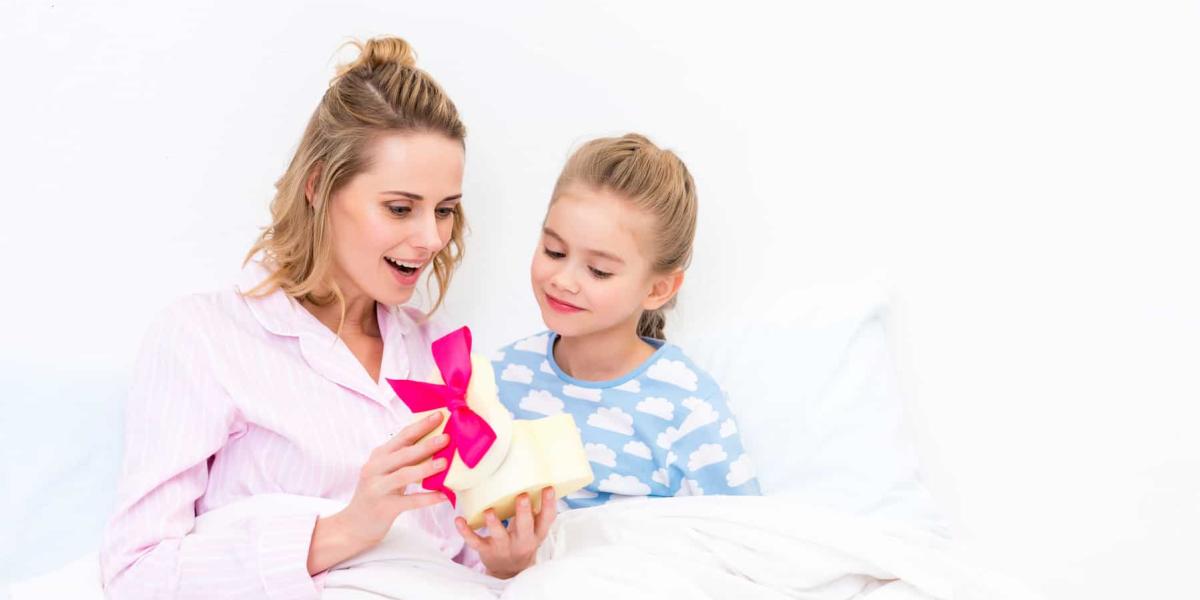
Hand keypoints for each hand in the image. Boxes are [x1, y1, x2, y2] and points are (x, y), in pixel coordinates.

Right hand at [336, 413, 451, 539]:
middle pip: (403, 453)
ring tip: (445, 463)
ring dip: (426, 469)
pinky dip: (428, 498)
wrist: (354, 525)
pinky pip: (409, 501)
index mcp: (379, 456)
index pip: (402, 436)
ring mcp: (378, 488)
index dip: (421, 425)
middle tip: (447, 438)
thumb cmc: (377, 493)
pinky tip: (444, 495)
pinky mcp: (384, 507)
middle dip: (426, 444)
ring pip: (404, 475)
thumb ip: (404, 458)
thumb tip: (435, 443)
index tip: (440, 415)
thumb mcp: (386, 471)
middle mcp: (375, 468)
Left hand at [456, 487, 557, 578]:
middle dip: (524, 512)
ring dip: (494, 523)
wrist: (509, 571)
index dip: (549, 504)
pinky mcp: (486, 550)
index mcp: (536, 533)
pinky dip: (465, 532)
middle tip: (522, 496)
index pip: (546, 519)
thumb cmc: (521, 540)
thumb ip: (533, 511)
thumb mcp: (533, 530)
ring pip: (499, 535)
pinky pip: (475, 541)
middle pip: (525, 527)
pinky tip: (459, 519)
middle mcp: (522, 541)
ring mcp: (503, 547)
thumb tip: (532, 480)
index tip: (548, 488)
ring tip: (489, 511)